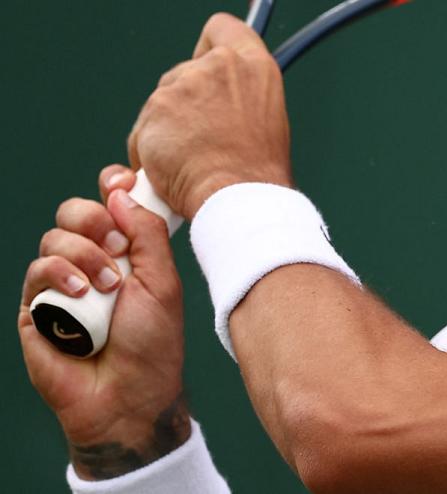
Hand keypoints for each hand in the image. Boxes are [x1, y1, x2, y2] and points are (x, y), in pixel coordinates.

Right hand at [18, 166, 188, 479]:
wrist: (129, 394)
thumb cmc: (153, 342)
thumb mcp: (163, 282)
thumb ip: (146, 234)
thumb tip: (121, 191)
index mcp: (126, 254)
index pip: (109, 205)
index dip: (111, 187)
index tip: (119, 183)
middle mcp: (93, 264)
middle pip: (75, 212)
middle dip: (92, 217)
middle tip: (114, 244)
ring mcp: (63, 285)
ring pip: (54, 237)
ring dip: (83, 254)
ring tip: (106, 286)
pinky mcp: (37, 307)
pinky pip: (38, 270)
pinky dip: (60, 274)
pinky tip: (81, 294)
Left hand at [129, 13, 291, 219]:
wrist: (239, 199)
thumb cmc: (256, 176)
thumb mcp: (264, 124)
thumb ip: (240, 99)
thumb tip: (218, 105)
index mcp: (255, 67)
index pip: (222, 30)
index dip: (208, 48)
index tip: (204, 63)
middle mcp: (219, 66)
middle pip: (185, 72)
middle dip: (185, 104)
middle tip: (200, 139)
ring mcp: (185, 85)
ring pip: (161, 103)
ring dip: (166, 132)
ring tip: (188, 164)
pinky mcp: (156, 109)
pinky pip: (144, 131)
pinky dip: (150, 152)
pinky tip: (170, 172)